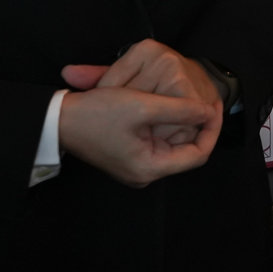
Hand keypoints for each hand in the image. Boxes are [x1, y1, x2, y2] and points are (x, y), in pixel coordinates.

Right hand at [56, 85, 220, 187]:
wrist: (57, 120)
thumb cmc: (98, 114)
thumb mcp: (143, 106)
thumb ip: (180, 110)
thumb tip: (208, 112)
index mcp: (150, 168)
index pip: (197, 154)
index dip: (212, 130)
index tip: (214, 106)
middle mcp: (145, 172)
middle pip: (186, 149)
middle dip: (198, 124)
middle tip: (207, 99)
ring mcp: (137, 164)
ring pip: (173, 142)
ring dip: (183, 121)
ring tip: (193, 99)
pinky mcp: (129, 153)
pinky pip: (158, 138)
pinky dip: (168, 121)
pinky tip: (171, 104)